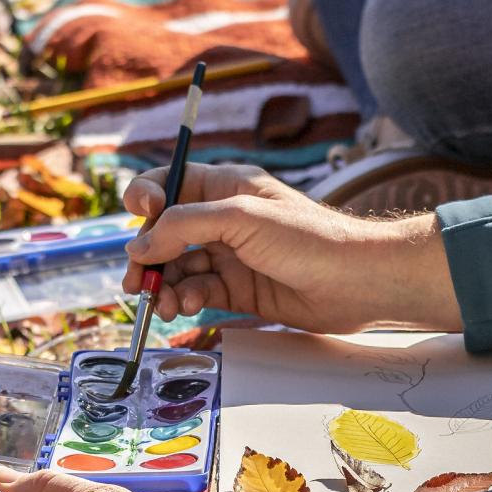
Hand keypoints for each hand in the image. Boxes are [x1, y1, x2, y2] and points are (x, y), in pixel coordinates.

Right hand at [122, 163, 462, 332]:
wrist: (356, 283)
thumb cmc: (308, 238)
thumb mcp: (240, 219)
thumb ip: (184, 226)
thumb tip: (140, 245)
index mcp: (225, 186)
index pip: (169, 183)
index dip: (146, 200)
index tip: (139, 220)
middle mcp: (224, 219)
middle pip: (166, 233)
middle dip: (147, 257)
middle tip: (135, 284)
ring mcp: (232, 255)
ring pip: (179, 268)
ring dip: (165, 286)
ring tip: (163, 305)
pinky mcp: (240, 290)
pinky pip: (199, 292)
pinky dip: (187, 300)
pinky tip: (189, 308)